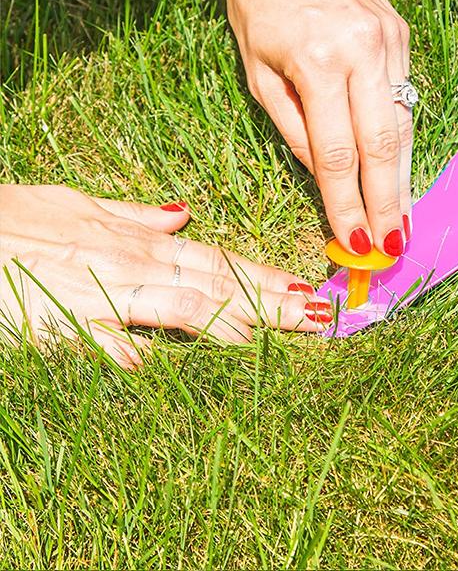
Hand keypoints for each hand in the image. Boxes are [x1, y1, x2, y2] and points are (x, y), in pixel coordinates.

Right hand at [0, 185, 331, 368]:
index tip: (305, 290)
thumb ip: (137, 215)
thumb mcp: (84, 204)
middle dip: (270, 302)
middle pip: (217, 283)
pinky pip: (100, 336)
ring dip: (227, 322)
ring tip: (269, 338)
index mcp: (142, 242)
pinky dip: (126, 349)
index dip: (266, 277)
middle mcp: (134, 265)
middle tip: (315, 318)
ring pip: (179, 305)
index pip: (220, 260)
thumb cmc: (19, 217)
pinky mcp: (62, 319)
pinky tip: (152, 366)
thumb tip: (184, 214)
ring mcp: (102, 292)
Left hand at [224, 0, 412, 257]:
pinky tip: (399, 166)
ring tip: (403, 218)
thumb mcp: (256, 72)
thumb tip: (321, 174)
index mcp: (317, 63)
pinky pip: (403, 95)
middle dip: (388, 203)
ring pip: (403, 124)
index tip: (354, 243)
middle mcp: (363, 52)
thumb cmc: (256, 4)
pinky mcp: (401, 33)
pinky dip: (400, 136)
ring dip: (403, 177)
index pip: (336, 153)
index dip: (346, 203)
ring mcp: (390, 40)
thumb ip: (291, 127)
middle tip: (395, 247)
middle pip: (384, 146)